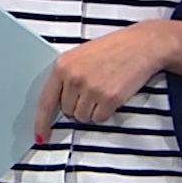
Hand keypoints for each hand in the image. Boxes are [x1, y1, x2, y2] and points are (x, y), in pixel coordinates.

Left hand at [33, 20, 179, 141]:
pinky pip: (99, 118)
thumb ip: (65, 77)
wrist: (140, 45)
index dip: (41, 122)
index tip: (40, 136)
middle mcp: (74, 78)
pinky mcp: (109, 98)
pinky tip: (112, 94)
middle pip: (67, 111)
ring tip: (102, 90)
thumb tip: (57, 104)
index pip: (45, 101)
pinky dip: (105, 112)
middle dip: (78, 106)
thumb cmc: (111, 50)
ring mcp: (91, 89)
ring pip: (83, 117)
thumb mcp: (79, 56)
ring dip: (92, 110)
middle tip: (92, 89)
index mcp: (62, 66)